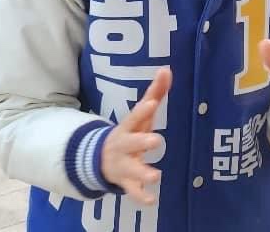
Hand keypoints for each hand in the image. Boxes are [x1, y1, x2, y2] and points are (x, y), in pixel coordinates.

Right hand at [100, 67, 170, 204]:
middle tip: (157, 141)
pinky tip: (152, 200)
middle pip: (131, 143)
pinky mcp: (126, 182)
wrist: (102, 159)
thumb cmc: (130, 132)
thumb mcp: (141, 115)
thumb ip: (155, 92)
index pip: (134, 117)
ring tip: (155, 176)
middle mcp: (123, 146)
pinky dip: (141, 196)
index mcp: (128, 127)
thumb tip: (167, 68)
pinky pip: (132, 191)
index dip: (142, 111)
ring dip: (143, 173)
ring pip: (131, 170)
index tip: (151, 103)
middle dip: (142, 142)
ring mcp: (123, 165)